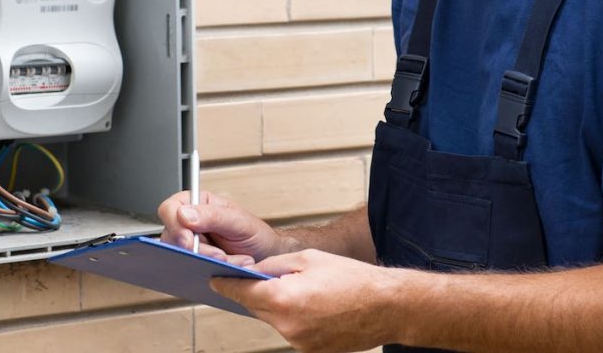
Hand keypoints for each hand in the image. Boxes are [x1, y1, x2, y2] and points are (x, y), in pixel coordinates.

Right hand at [157, 190, 286, 264]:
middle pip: (171, 238)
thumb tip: (184, 214)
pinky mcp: (193, 264)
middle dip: (197, 250)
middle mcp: (189, 224)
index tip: (189, 241)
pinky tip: (221, 272)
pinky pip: (187, 270)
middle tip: (220, 256)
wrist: (267, 257)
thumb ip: (213, 216)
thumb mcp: (238, 221)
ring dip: (206, 262)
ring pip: (180, 257)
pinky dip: (205, 273)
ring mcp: (190, 245)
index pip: (169, 209)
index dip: (175, 226)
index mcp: (197, 204)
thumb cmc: (255, 234)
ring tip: (230, 262)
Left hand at [211, 249, 399, 352]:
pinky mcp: (310, 350)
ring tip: (303, 289)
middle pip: (256, 307)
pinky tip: (313, 304)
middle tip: (262, 278)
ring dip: (278, 305)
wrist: (387, 306)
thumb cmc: (353, 279)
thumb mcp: (308, 258)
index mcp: (284, 298)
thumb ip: (274, 265)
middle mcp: (287, 325)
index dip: (226, 284)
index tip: (215, 279)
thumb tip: (253, 271)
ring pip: (274, 319)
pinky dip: (294, 317)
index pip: (241, 292)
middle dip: (256, 292)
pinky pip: (291, 330)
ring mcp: (298, 342)